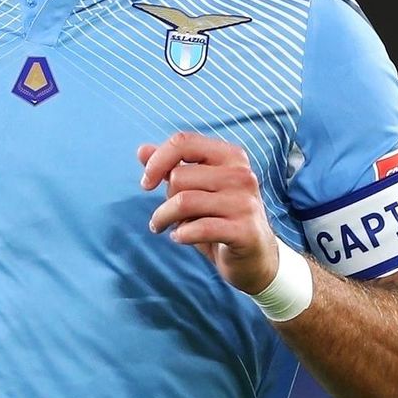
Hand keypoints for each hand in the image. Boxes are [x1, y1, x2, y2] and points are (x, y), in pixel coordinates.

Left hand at [138, 131, 279, 295]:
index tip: (146, 183)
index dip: (157, 161)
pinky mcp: (245, 231)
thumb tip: (142, 150)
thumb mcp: (196, 189)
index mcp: (231, 156)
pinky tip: (179, 238)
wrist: (256, 256)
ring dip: (164, 217)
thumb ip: (172, 167)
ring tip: (163, 227)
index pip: (184, 142)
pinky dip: (181, 234)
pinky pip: (199, 228)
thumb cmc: (220, 217)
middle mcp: (241, 174)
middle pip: (179, 176)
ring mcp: (245, 203)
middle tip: (168, 214)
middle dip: (164, 198)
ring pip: (184, 201)